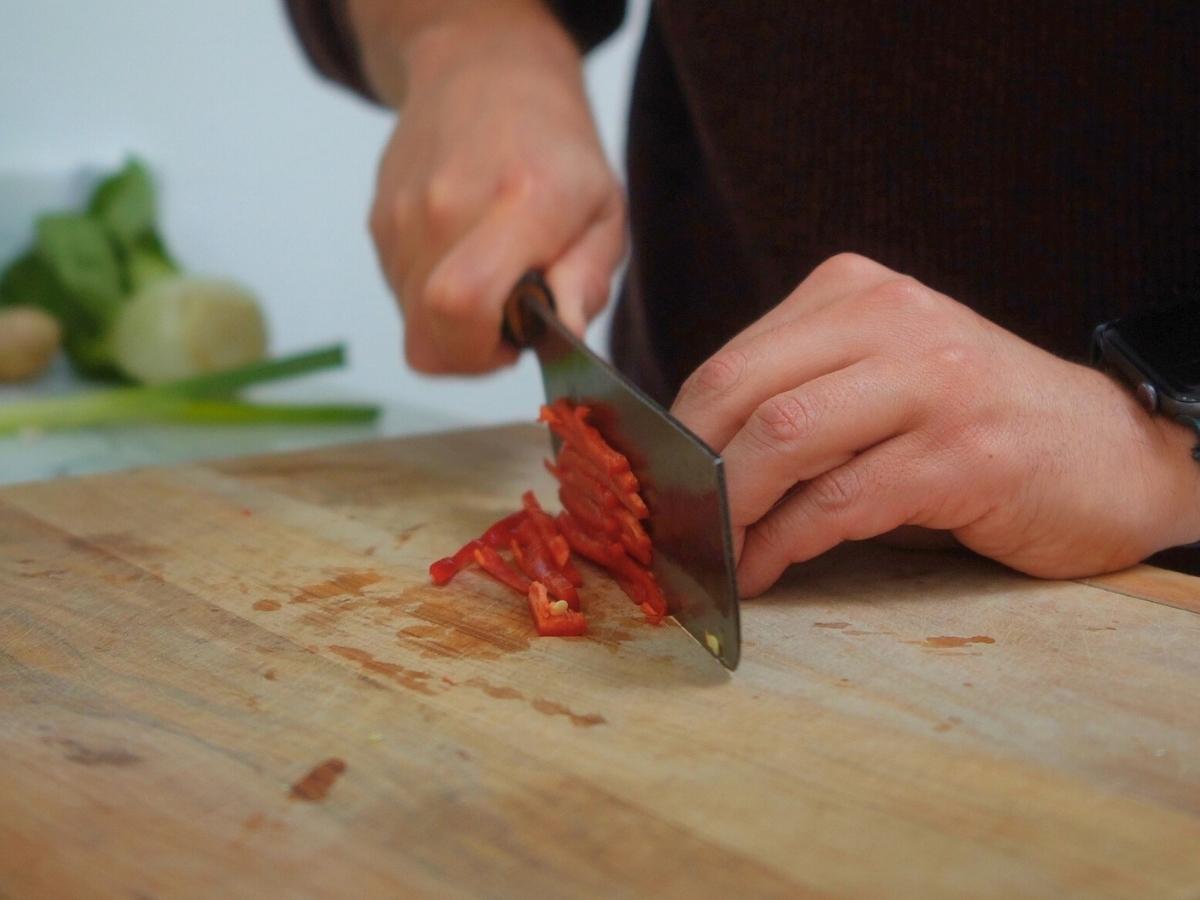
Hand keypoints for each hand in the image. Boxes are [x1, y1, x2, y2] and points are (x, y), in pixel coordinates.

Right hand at [356, 2, 625, 372]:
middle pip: (430, 335)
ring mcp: (402, 216)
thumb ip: (587, 280)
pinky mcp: (378, 223)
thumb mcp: (604, 212)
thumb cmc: (555, 148)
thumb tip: (567, 336)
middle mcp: (446, 208)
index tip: (516, 342)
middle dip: (472, 354)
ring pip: (412, 322)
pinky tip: (463, 256)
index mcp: (519, 202)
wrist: (482, 71)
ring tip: (490, 278)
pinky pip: (400, 294)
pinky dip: (432, 298)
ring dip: (453, 325)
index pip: (463, 303)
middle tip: (507, 322)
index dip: (485, 351)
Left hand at [671, 253, 1199, 595]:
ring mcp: (931, 382)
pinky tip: (766, 570)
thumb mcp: (881, 378)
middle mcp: (892, 319)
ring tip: (714, 557)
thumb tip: (692, 462)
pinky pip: (840, 502)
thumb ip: (799, 395)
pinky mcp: (963, 453)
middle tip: (671, 529)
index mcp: (856, 291)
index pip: (730, 362)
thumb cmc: (978, 423)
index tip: (655, 491)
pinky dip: (785, 545)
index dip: (677, 437)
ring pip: (783, 439)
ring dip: (731, 513)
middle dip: (691, 473)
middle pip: (741, 391)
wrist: (1113, 452)